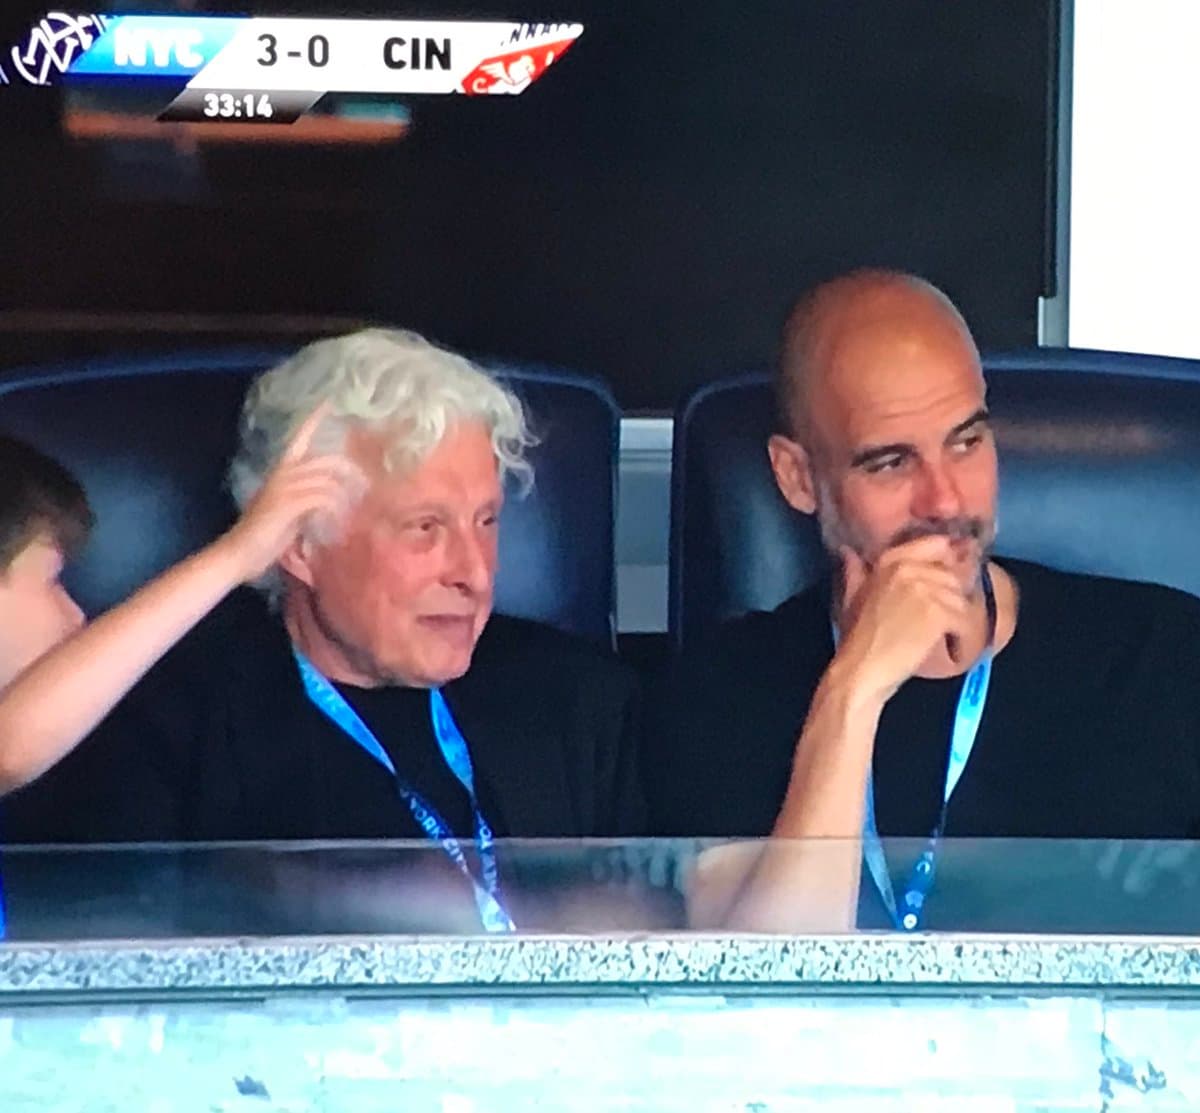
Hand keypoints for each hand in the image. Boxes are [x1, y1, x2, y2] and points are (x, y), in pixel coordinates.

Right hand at [216, 404, 364, 583]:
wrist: (239, 553)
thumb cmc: (263, 537)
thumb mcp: (290, 512)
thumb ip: (307, 500)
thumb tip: (332, 498)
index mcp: (281, 471)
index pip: (299, 438)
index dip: (313, 420)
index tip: (329, 402)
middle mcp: (283, 473)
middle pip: (327, 461)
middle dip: (351, 472)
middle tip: (367, 487)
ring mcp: (285, 487)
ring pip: (328, 480)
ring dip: (345, 497)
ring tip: (354, 512)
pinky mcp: (289, 503)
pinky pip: (323, 498)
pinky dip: (335, 510)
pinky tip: (338, 523)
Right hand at [833, 536, 971, 704]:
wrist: (862, 668)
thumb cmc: (855, 637)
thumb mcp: (852, 598)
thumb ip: (856, 572)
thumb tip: (848, 552)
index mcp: (889, 561)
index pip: (936, 544)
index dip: (948, 559)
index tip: (953, 573)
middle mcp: (909, 568)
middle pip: (953, 575)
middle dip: (954, 596)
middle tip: (947, 617)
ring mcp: (925, 589)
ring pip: (961, 598)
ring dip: (958, 618)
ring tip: (947, 634)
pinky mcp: (938, 613)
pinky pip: (965, 620)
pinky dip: (963, 635)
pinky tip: (953, 645)